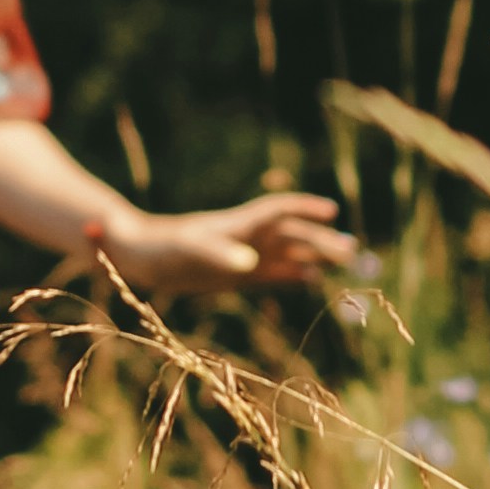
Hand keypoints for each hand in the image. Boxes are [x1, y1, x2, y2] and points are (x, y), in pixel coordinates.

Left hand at [105, 191, 349, 300]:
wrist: (138, 255)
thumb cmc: (161, 247)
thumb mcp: (188, 251)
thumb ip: (218, 255)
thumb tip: (249, 263)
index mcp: (236, 225)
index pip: (278, 211)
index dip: (304, 209)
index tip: (331, 211)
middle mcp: (244, 237)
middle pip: (290, 234)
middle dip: (320, 240)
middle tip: (352, 251)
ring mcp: (242, 255)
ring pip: (287, 252)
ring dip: (314, 254)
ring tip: (345, 258)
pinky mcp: (234, 276)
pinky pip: (271, 273)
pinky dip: (293, 274)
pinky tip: (312, 279)